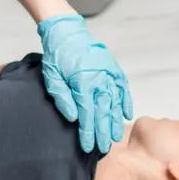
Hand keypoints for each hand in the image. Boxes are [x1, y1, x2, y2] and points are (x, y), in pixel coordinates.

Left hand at [37, 13, 134, 153]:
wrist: (67, 31)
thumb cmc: (57, 55)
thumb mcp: (52, 76)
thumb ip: (62, 97)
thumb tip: (74, 117)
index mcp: (83, 82)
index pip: (87, 114)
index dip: (88, 132)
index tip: (88, 147)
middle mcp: (100, 79)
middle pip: (104, 111)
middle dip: (104, 131)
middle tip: (104, 148)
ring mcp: (109, 73)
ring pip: (115, 102)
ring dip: (116, 120)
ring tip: (116, 136)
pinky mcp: (113, 69)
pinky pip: (122, 88)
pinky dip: (125, 101)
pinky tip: (127, 114)